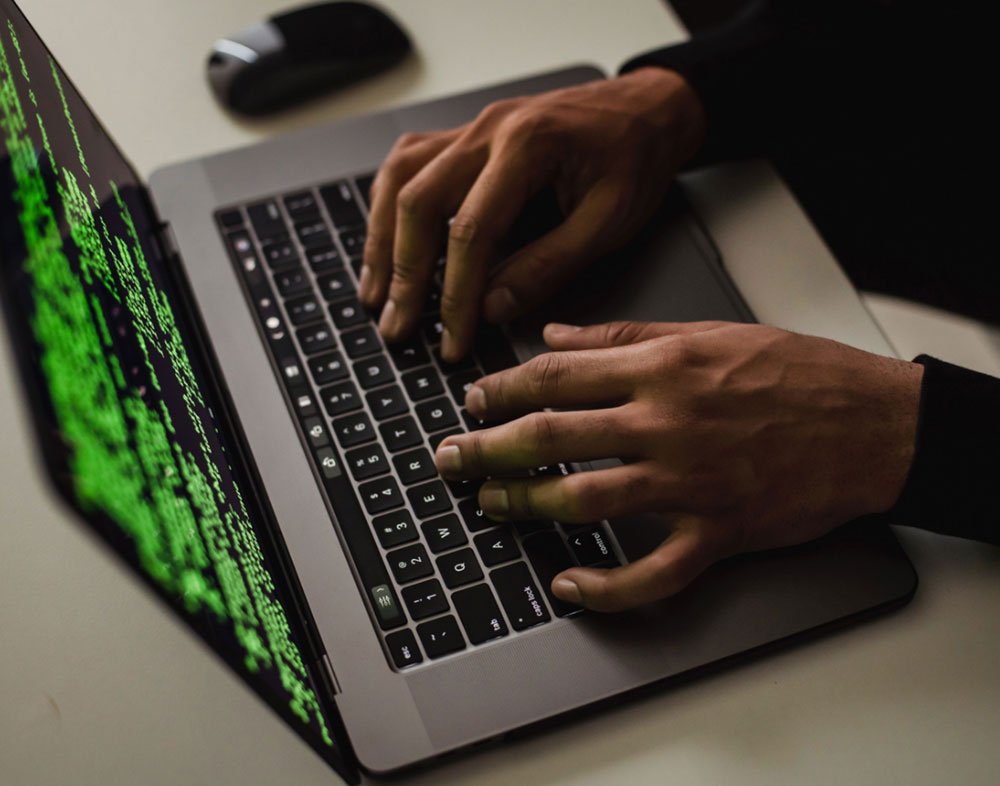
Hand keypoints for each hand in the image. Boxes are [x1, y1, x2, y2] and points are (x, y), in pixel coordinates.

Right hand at [360, 68, 706, 360]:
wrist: (647, 110)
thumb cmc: (635, 158)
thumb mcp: (608, 221)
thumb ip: (548, 266)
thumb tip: (492, 308)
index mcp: (528, 145)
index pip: (471, 230)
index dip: (456, 293)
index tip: (452, 338)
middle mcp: (488, 130)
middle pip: (419, 201)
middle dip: (404, 273)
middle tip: (398, 326)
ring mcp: (472, 129)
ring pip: (400, 179)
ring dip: (382, 239)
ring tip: (376, 294)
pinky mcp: (467, 137)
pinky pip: (409, 165)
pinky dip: (389, 206)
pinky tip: (384, 240)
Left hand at [434, 321, 922, 611]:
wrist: (872, 424)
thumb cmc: (796, 372)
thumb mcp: (708, 332)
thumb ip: (623, 334)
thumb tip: (555, 335)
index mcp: (662, 367)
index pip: (556, 376)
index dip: (500, 390)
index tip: (472, 402)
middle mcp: (667, 422)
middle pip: (551, 436)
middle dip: (487, 448)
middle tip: (451, 458)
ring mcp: (690, 481)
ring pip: (584, 499)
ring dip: (525, 505)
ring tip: (489, 505)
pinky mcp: (718, 531)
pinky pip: (653, 573)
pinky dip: (606, 588)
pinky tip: (569, 587)